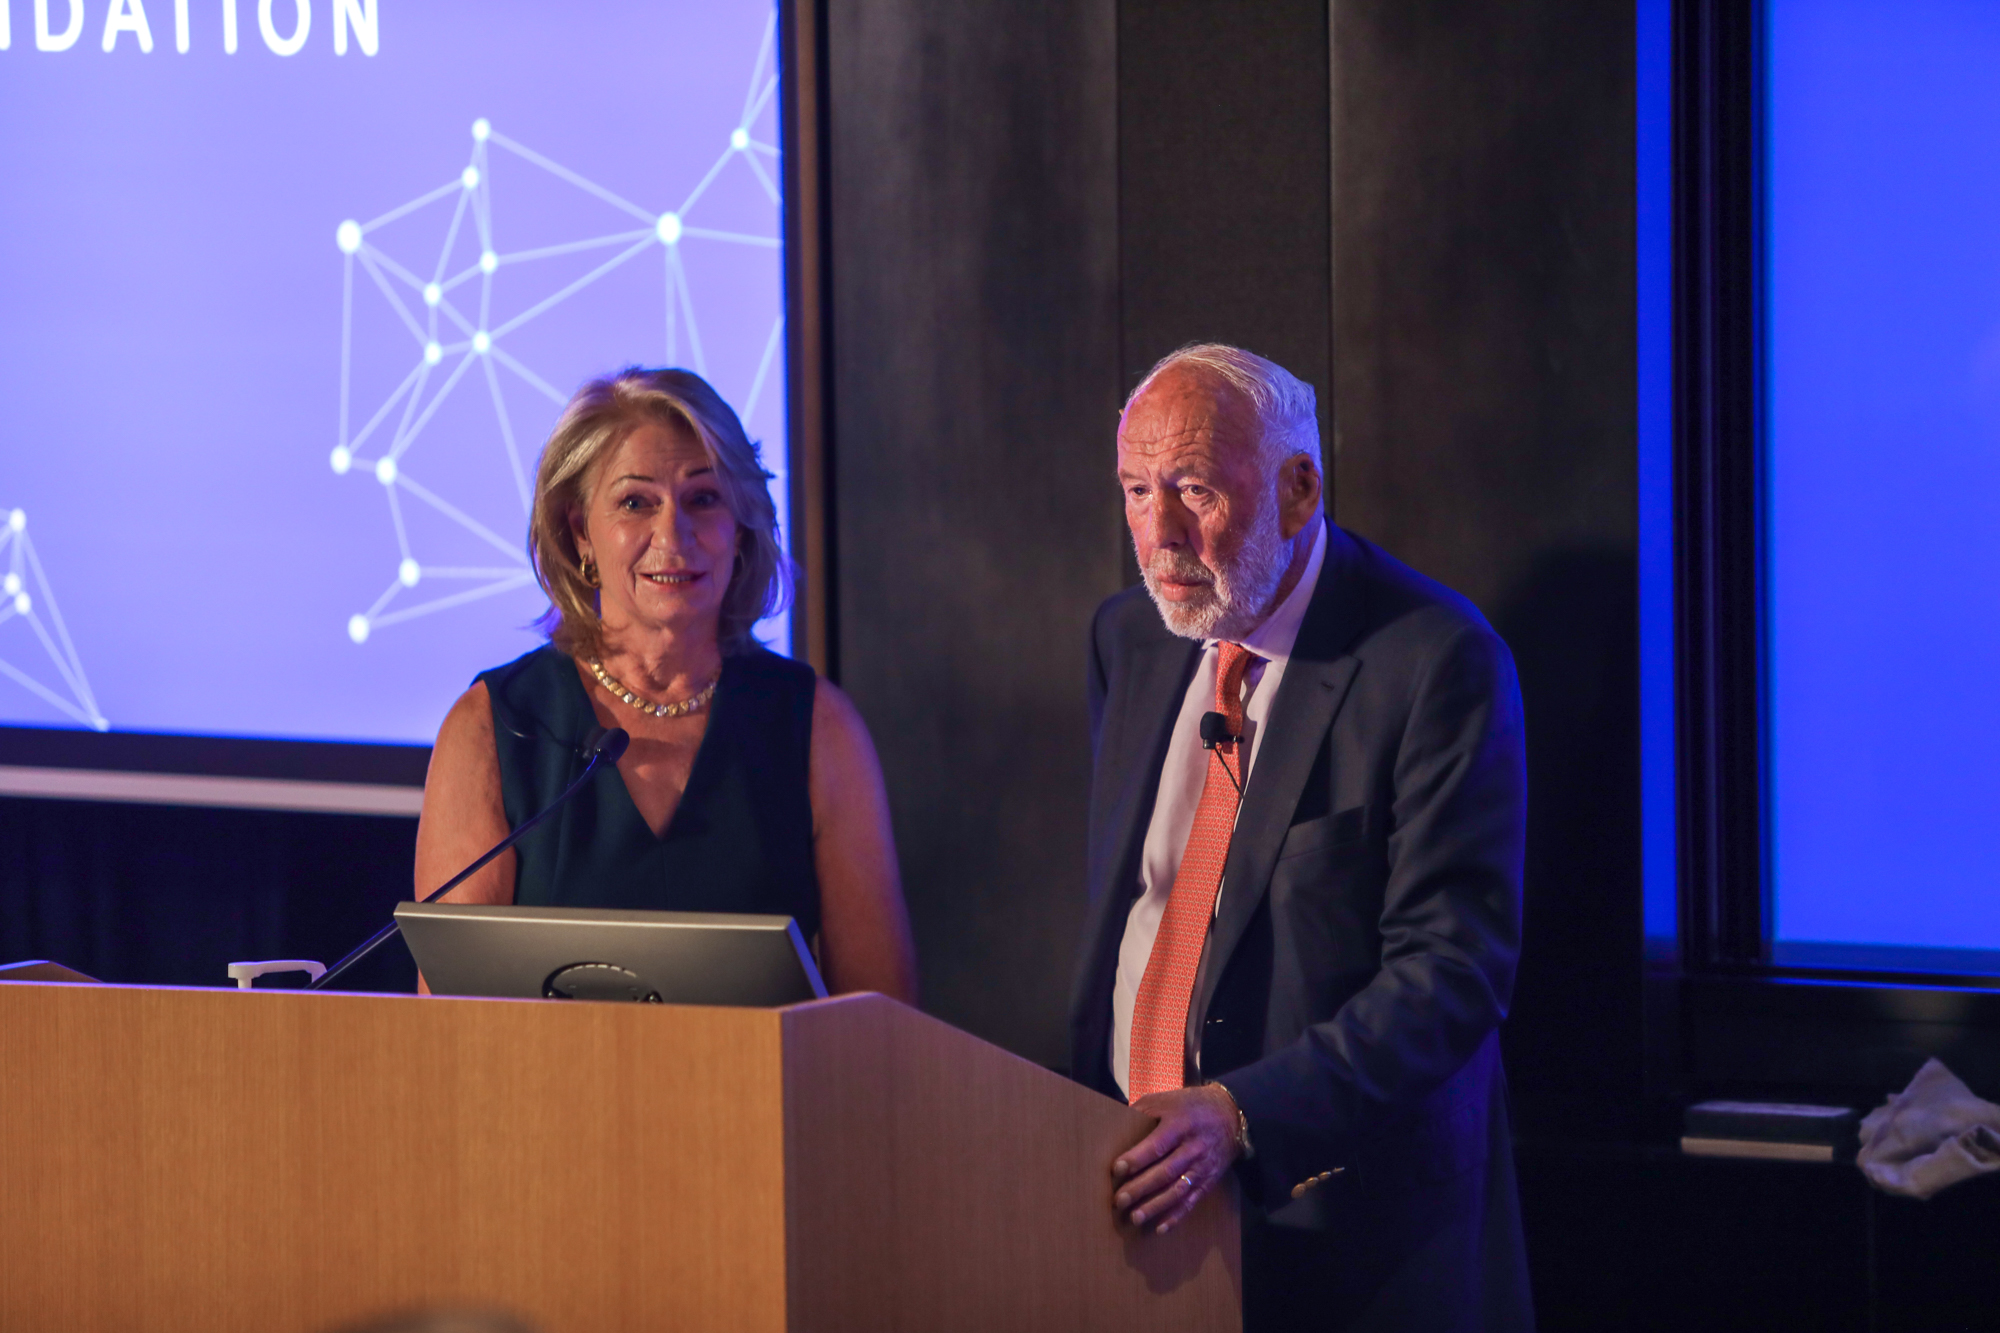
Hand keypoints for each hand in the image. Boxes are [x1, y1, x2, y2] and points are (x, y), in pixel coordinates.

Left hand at [1112, 1083, 1241, 1234]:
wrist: (1231, 1115)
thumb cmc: (1190, 1106)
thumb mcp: (1167, 1099)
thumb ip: (1144, 1111)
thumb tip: (1116, 1126)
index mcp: (1180, 1124)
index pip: (1157, 1144)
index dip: (1137, 1158)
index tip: (1116, 1169)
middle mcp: (1193, 1148)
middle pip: (1165, 1171)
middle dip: (1141, 1188)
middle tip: (1119, 1200)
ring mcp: (1202, 1167)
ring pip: (1177, 1190)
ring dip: (1156, 1207)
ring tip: (1135, 1217)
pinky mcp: (1208, 1181)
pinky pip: (1192, 1201)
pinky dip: (1176, 1216)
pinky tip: (1160, 1228)